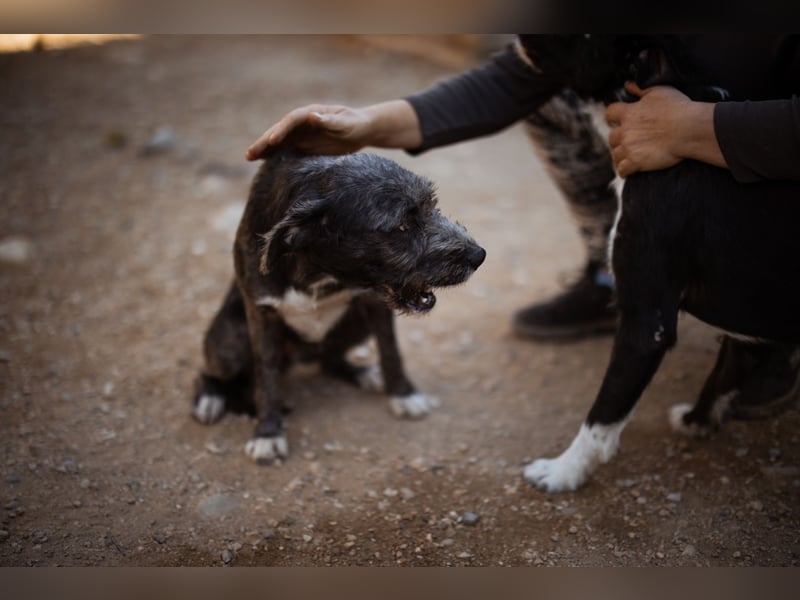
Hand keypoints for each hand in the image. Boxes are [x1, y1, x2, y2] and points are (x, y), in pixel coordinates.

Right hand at [246, 104, 372, 159]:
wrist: (361, 130)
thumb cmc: (355, 123)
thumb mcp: (346, 122)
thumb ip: (329, 121)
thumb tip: (311, 116)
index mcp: (311, 113)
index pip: (292, 120)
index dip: (281, 130)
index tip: (273, 141)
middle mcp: (302, 122)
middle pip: (279, 130)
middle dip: (265, 141)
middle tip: (250, 153)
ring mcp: (301, 134)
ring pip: (279, 141)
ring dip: (264, 149)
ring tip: (249, 157)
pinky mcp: (303, 145)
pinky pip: (286, 150)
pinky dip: (274, 155)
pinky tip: (263, 162)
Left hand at [605, 82, 724, 177]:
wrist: (688, 129)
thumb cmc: (677, 108)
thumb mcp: (659, 91)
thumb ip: (640, 88)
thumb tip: (628, 84)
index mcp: (629, 112)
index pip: (610, 113)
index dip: (612, 117)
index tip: (616, 120)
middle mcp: (625, 131)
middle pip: (611, 137)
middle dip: (618, 140)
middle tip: (628, 142)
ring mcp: (629, 147)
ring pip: (615, 155)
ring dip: (621, 156)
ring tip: (629, 157)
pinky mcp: (635, 162)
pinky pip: (622, 170)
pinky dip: (625, 171)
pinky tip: (630, 171)